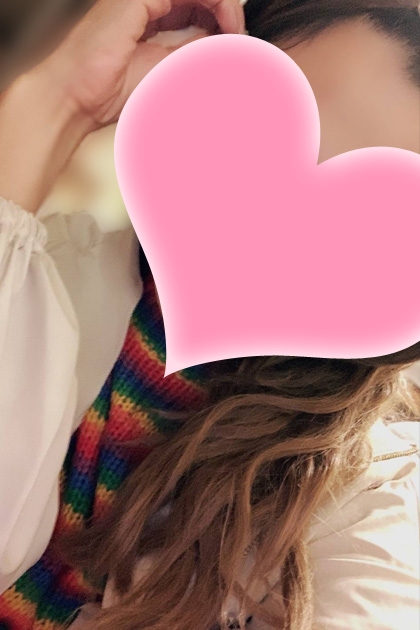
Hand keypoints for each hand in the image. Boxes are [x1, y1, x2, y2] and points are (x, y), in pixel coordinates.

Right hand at [39, 0, 244, 127]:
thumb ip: (194, 62)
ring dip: (226, 7)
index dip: (223, 24)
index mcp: (153, 22)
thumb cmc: (111, 93)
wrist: (78, 97)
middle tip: (243, 39)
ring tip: (237, 31)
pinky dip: (214, 2)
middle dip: (228, 14)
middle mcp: (150, 5)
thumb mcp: (167, 77)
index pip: (198, 11)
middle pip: (200, 0)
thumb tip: (228, 59)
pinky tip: (227, 23)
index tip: (239, 48)